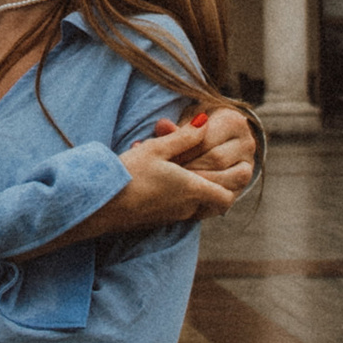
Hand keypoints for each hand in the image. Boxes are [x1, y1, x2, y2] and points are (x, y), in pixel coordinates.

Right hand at [99, 112, 251, 233]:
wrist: (99, 205)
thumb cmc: (128, 175)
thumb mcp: (156, 148)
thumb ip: (184, 136)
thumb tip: (204, 122)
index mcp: (190, 189)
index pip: (227, 195)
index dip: (237, 182)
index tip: (243, 166)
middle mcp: (186, 207)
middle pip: (220, 204)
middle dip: (229, 187)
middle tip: (234, 169)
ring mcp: (173, 217)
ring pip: (203, 209)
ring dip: (209, 194)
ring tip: (207, 175)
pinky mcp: (159, 220)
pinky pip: (186, 212)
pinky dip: (191, 200)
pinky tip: (181, 185)